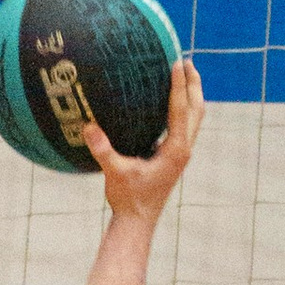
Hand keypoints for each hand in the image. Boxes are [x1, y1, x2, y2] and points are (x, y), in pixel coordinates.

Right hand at [83, 57, 202, 224]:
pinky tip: (171, 102)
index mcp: (175, 150)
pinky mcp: (175, 157)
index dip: (179, 85)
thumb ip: (103, 150)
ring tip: (186, 75)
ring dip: (192, 95)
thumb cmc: (127, 200)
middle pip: (197, 109)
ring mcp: (181, 154)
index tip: (179, 63)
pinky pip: (186, 126)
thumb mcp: (114, 173)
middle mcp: (183, 149)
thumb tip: (87, 127)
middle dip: (193, 84)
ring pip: (195, 117)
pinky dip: (183, 109)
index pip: (179, 110)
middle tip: (187, 61)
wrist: (137, 223)